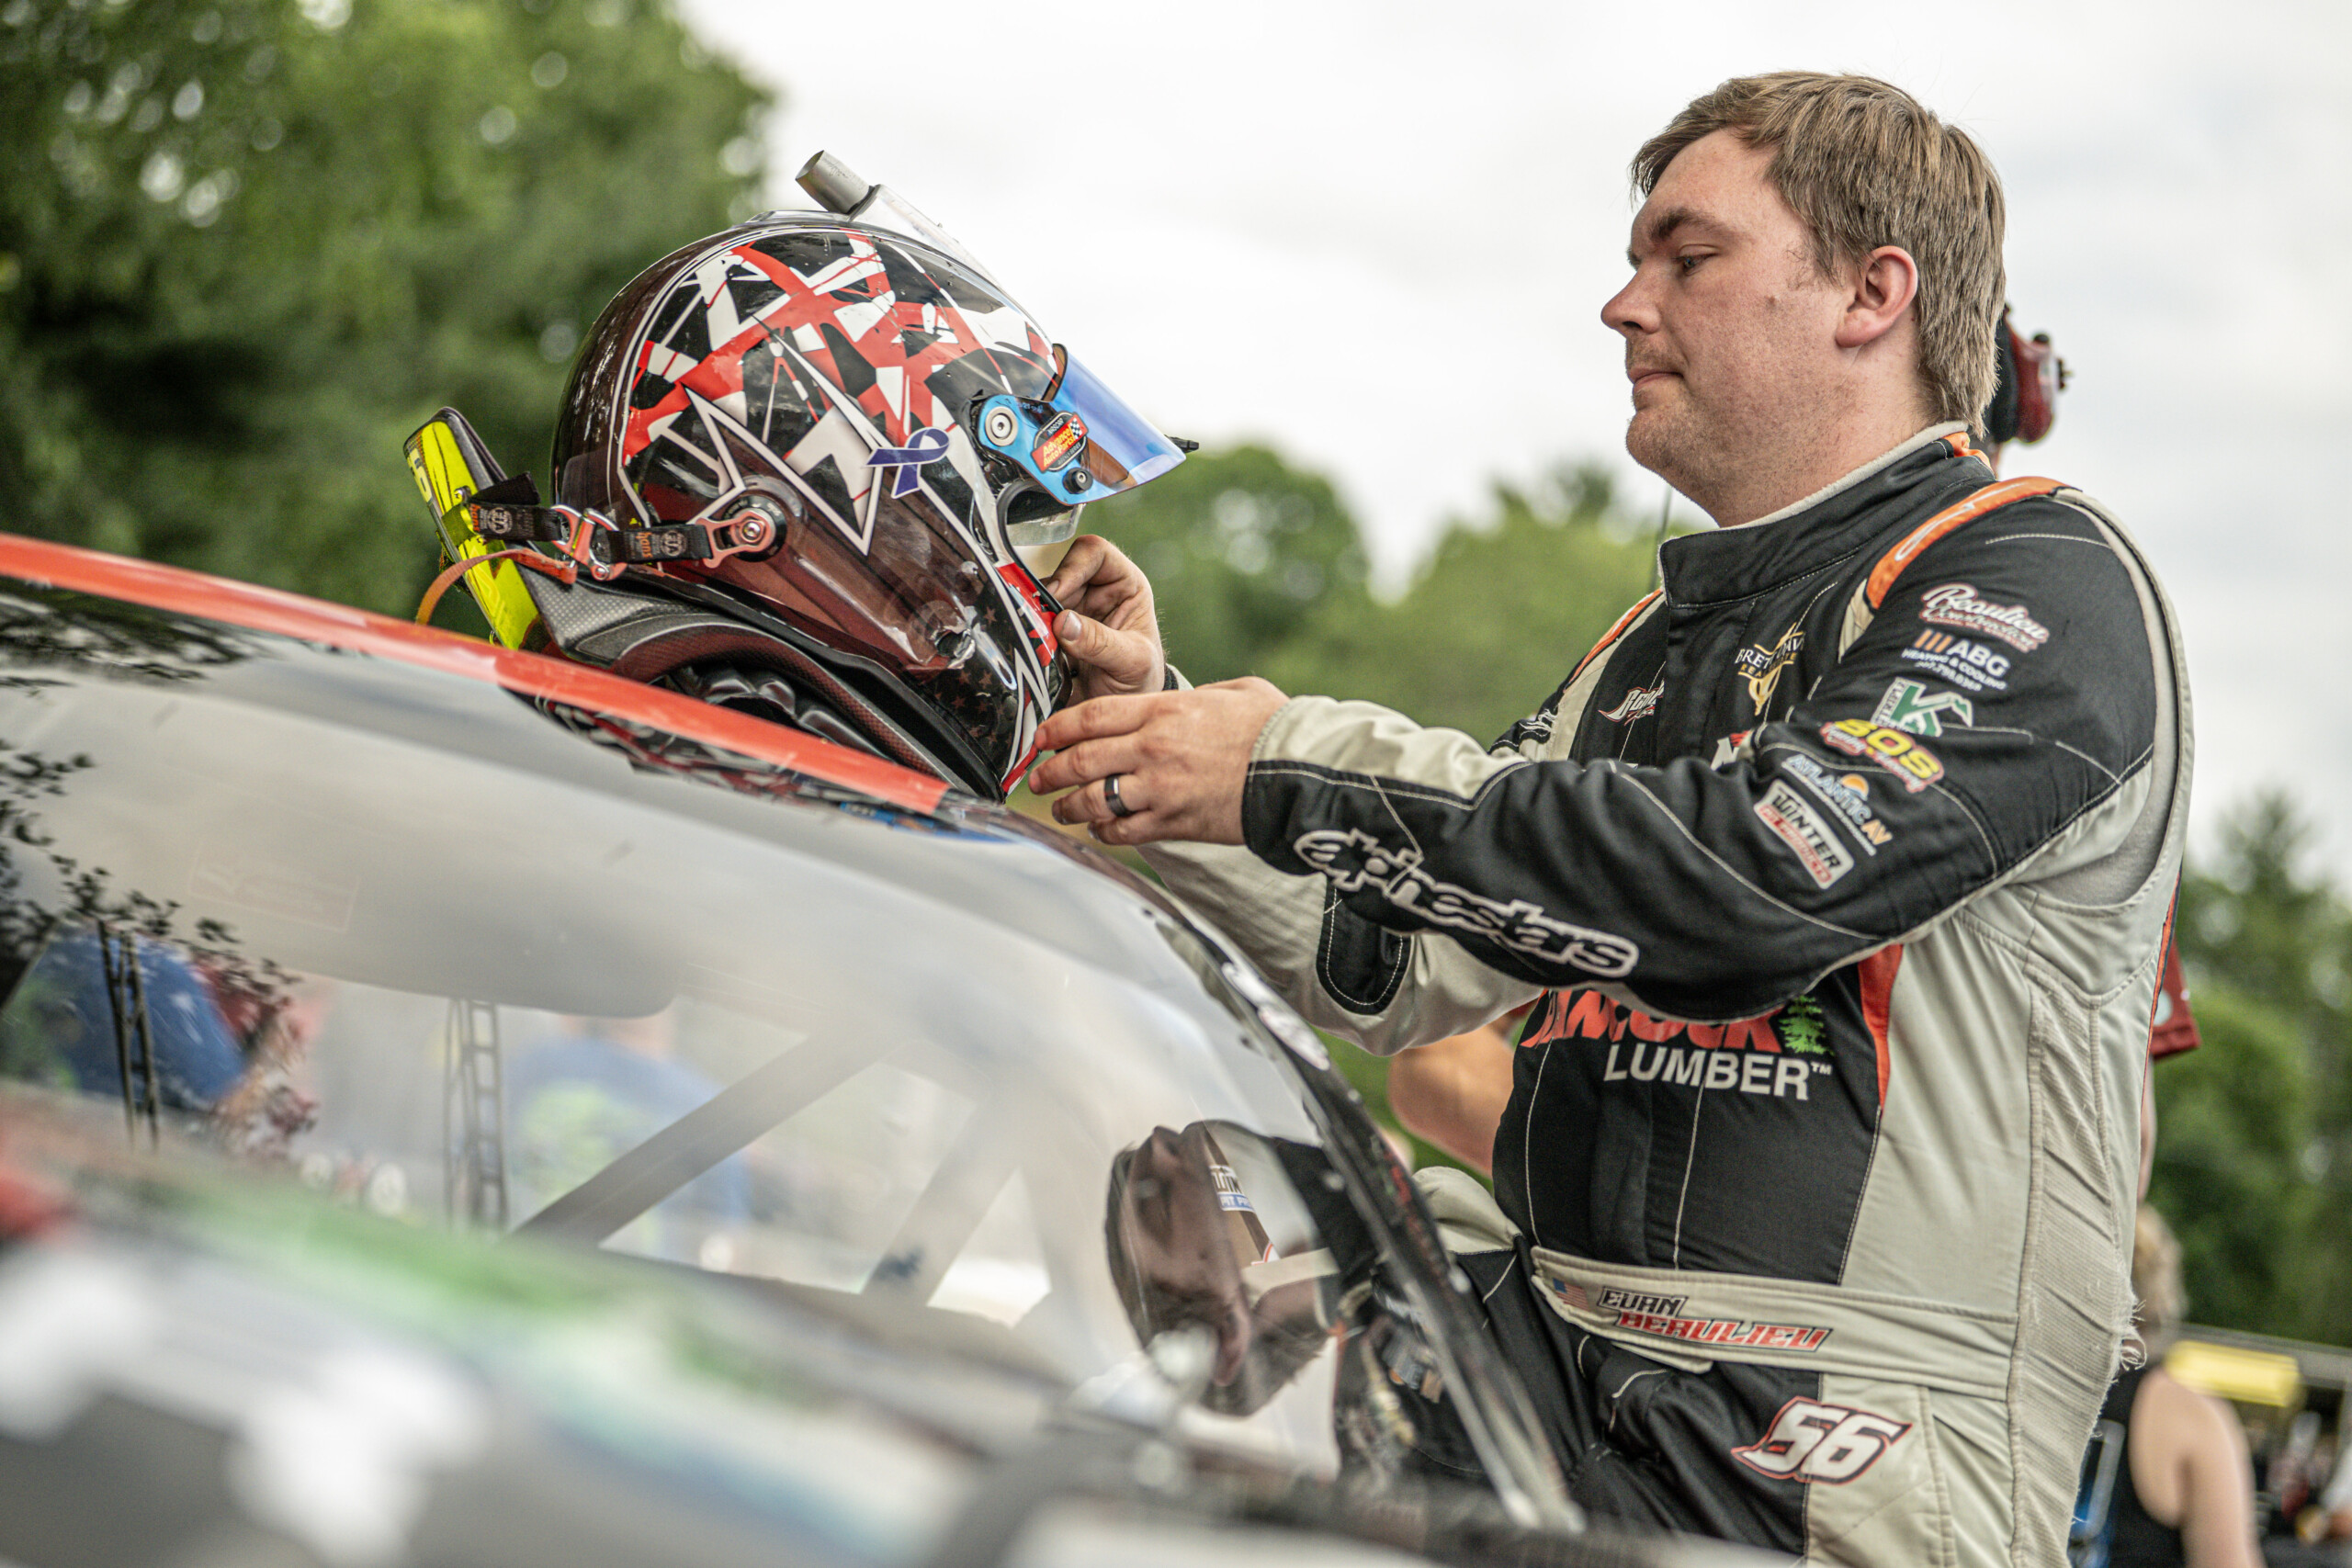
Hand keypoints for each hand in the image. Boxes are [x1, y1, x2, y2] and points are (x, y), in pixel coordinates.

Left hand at [1030, 678, 1289, 845]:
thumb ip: (1198, 695)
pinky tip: (1099, 829)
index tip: (1042, 736)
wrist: (1301, 776)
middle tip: (1037, 777)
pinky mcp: (1174, 823)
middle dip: (1050, 770)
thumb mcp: (1237, 691)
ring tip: (1060, 808)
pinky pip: (1122, 831)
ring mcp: (1160, 789)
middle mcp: (1153, 749)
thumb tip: (1184, 700)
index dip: (1056, 727)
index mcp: (1165, 711)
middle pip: (1081, 759)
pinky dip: (1104, 831)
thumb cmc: (1276, 730)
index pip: (1090, 716)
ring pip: (1093, 799)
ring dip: (1069, 806)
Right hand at [1041, 535, 1163, 702]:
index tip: (1057, 595)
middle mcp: (1096, 591)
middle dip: (1047, 596)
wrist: (1123, 718)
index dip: (1073, 567)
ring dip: (1034, 615)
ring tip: (1035, 638)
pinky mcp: (1051, 631)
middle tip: (1038, 622)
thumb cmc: (1140, 682)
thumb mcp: (1131, 663)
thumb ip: (1101, 643)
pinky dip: (1027, 631)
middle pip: (1060, 573)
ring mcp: (1071, 610)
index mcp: (1125, 585)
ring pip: (1040, 596)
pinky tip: (1030, 646)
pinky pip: (1030, 620)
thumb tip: (1064, 623)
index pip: (1096, 553)